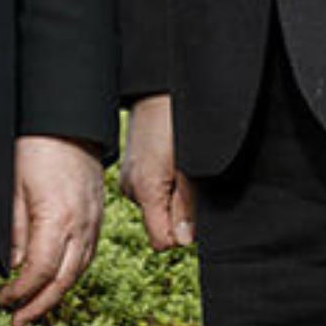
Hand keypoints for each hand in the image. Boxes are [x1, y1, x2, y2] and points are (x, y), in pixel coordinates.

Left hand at [0, 135, 105, 325]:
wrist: (69, 121)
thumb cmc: (37, 147)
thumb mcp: (13, 187)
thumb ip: (15, 230)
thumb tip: (14, 266)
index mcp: (58, 218)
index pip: (40, 272)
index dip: (21, 292)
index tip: (4, 299)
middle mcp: (81, 224)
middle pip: (63, 280)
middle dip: (39, 306)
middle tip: (18, 321)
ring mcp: (93, 221)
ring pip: (78, 271)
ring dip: (56, 295)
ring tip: (35, 309)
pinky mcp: (98, 216)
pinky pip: (87, 255)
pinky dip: (71, 275)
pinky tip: (56, 281)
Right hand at [121, 94, 195, 248]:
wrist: (160, 85)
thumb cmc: (176, 119)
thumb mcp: (189, 164)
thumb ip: (186, 205)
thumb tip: (184, 240)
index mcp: (145, 191)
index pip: (161, 240)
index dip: (182, 232)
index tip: (194, 210)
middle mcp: (132, 188)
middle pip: (161, 222)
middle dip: (179, 210)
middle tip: (190, 179)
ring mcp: (130, 178)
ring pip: (157, 204)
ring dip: (172, 193)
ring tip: (180, 163)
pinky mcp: (133, 167)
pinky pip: (152, 188)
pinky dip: (164, 180)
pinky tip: (171, 158)